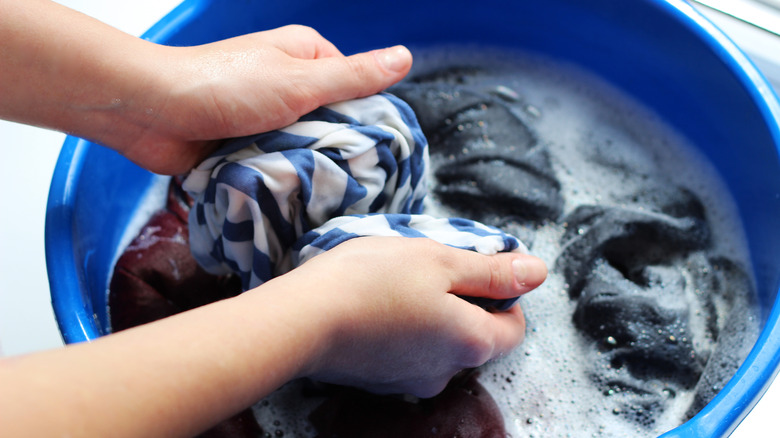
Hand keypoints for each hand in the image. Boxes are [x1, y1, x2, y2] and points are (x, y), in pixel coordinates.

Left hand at [116, 26, 412, 174]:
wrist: (150, 112)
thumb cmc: (223, 86)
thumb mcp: (300, 81)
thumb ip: (353, 76)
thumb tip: (405, 57)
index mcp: (304, 55)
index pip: (355, 89)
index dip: (367, 118)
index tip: (376, 151)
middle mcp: (285, 82)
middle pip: (329, 121)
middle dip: (334, 148)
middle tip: (348, 179)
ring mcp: (262, 115)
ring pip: (302, 147)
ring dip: (305, 166)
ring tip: (320, 192)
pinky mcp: (242, 143)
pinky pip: (274, 163)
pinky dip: (279, 177)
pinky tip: (290, 196)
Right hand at [268, 236, 546, 397]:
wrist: (302, 320)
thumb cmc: (374, 281)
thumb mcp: (441, 261)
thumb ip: (492, 271)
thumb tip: (538, 272)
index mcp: (471, 344)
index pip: (514, 327)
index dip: (503, 294)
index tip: (473, 268)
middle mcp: (446, 373)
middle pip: (474, 336)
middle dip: (462, 300)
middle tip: (430, 268)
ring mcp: (409, 381)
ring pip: (438, 343)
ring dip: (430, 313)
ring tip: (397, 282)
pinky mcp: (378, 381)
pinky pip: (406, 351)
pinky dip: (401, 327)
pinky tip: (375, 304)